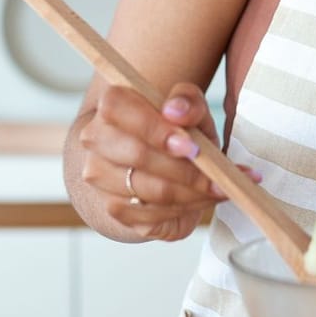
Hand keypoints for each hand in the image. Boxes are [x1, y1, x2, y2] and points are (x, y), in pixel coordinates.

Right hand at [75, 82, 259, 241]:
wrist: (161, 167)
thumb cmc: (178, 132)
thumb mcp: (192, 110)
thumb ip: (189, 101)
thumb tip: (176, 111)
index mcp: (111, 105)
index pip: (117, 107)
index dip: (154, 128)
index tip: (190, 146)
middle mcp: (96, 139)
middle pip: (136, 154)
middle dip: (184, 170)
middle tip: (219, 177)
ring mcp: (99, 176)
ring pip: (147, 190)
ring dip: (191, 193)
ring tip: (218, 189)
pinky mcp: (112, 208)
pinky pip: (150, 215)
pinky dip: (183, 211)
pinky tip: (200, 201)